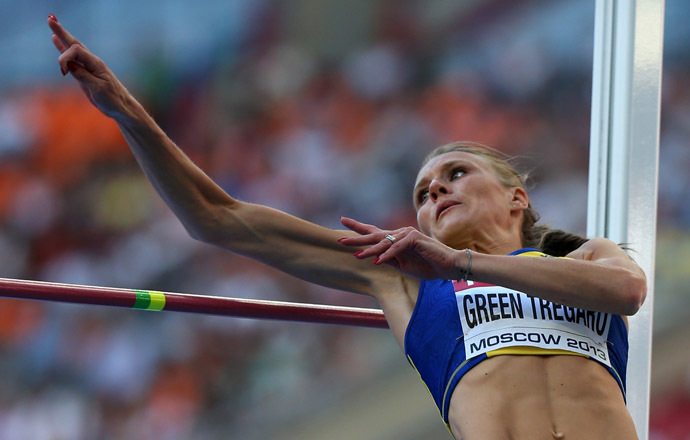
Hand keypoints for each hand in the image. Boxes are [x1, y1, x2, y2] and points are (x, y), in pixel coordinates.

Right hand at [47, 14, 129, 117]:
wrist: (121, 107)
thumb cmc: (112, 99)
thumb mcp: (98, 89)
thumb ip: (83, 76)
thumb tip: (69, 65)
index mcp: (96, 64)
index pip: (76, 51)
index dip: (65, 57)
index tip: (63, 71)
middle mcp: (92, 62)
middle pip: (74, 44)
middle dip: (62, 32)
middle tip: (50, 19)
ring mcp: (88, 67)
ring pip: (73, 49)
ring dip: (62, 38)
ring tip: (53, 24)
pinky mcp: (84, 73)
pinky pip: (72, 58)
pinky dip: (63, 49)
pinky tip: (57, 41)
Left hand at [339, 217, 466, 280]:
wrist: (447, 266)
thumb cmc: (427, 265)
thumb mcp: (403, 265)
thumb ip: (389, 259)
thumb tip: (373, 258)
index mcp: (395, 240)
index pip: (374, 232)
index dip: (358, 228)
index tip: (342, 222)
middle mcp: (399, 234)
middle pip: (374, 235)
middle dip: (357, 238)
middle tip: (340, 240)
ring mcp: (407, 235)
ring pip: (384, 242)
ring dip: (370, 250)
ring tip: (356, 255)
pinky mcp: (415, 239)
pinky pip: (397, 248)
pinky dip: (387, 254)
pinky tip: (377, 261)